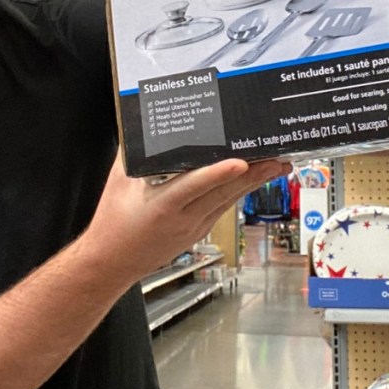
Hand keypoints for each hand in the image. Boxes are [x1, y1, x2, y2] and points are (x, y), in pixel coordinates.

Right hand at [87, 155, 290, 279]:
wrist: (111, 263)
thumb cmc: (112, 223)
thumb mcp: (117, 183)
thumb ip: (133, 153)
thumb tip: (142, 125)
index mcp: (161, 206)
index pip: (195, 186)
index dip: (219, 174)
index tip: (241, 162)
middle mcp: (182, 219)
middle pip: (223, 193)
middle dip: (254, 175)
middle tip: (278, 159)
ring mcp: (193, 228)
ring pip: (228, 201)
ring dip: (253, 183)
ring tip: (277, 167)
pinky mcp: (197, 232)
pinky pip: (221, 208)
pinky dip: (238, 193)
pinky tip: (253, 181)